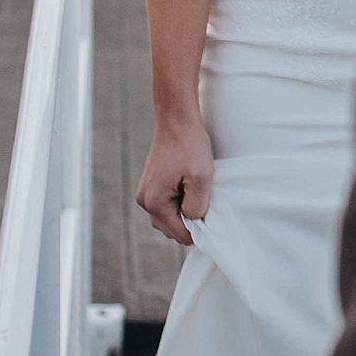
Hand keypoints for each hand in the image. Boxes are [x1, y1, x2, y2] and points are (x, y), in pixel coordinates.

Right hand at [137, 117, 213, 244]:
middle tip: (204, 197)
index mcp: (154, 203)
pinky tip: (189, 186)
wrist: (177, 120)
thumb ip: (197, 207)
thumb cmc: (190, 146)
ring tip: (197, 189)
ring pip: (170, 218)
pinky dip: (180, 201)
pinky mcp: (151, 186)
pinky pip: (168, 205)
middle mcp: (145, 202)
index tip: (210, 208)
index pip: (180, 235)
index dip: (200, 228)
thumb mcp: (201, 178)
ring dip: (185, 210)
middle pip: (173, 230)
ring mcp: (146, 194)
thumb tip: (195, 225)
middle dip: (191, 220)